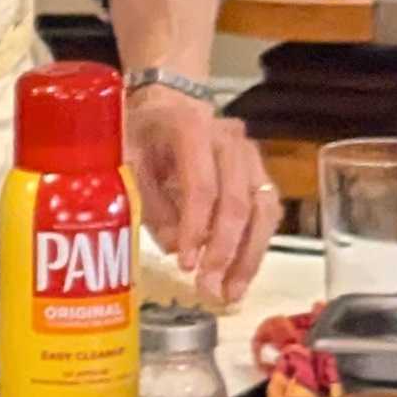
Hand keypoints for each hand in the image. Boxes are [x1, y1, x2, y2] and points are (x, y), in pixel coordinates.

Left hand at [125, 84, 278, 308]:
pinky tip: (240, 274)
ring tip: (231, 292)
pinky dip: (256, 247)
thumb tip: (176, 248)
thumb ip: (148, 201)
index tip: (186, 264)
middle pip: (239, 203)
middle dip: (225, 252)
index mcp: (193, 130)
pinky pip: (268, 213)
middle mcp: (231, 142)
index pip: (203, 186)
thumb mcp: (128, 159)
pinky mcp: (260, 174)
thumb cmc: (142, 132)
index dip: (197, 228)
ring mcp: (251, 157)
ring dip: (249, 257)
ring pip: (263, 211)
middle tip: (210, 289)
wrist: (168, 104)